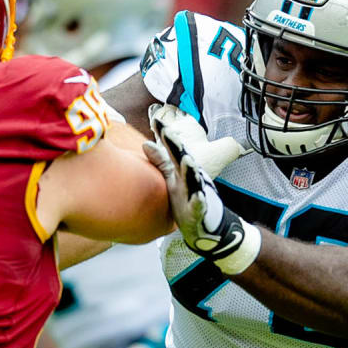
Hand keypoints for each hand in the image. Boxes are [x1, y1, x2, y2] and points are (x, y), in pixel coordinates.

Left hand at [144, 114, 259, 274]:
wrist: (202, 226)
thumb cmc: (186, 199)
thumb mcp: (172, 178)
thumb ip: (161, 161)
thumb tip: (145, 144)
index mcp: (181, 170)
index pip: (173, 150)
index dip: (166, 136)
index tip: (156, 121)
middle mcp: (189, 179)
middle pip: (184, 160)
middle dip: (177, 148)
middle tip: (169, 134)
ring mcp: (195, 194)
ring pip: (194, 180)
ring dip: (191, 170)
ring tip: (186, 160)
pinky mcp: (199, 211)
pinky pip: (199, 205)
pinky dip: (199, 200)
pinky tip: (199, 196)